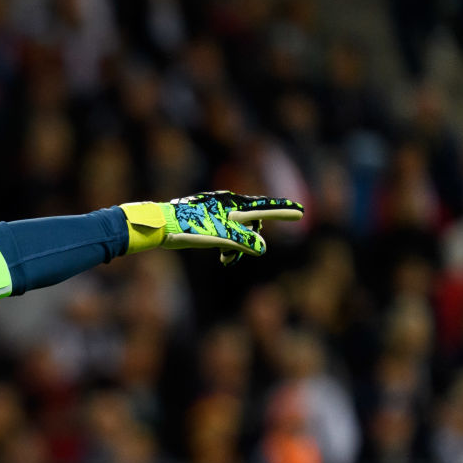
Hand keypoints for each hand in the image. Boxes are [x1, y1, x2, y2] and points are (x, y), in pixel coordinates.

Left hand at [121, 191, 303, 264]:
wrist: (161, 224)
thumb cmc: (191, 228)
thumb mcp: (221, 237)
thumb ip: (244, 241)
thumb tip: (261, 248)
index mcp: (234, 205)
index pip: (265, 207)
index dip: (283, 210)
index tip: (300, 211)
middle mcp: (227, 203)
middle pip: (251, 222)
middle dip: (248, 241)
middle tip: (229, 258)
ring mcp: (216, 208)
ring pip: (237, 229)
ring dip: (235, 246)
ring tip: (224, 260)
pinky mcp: (205, 216)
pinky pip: (224, 230)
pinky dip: (225, 242)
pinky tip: (219, 255)